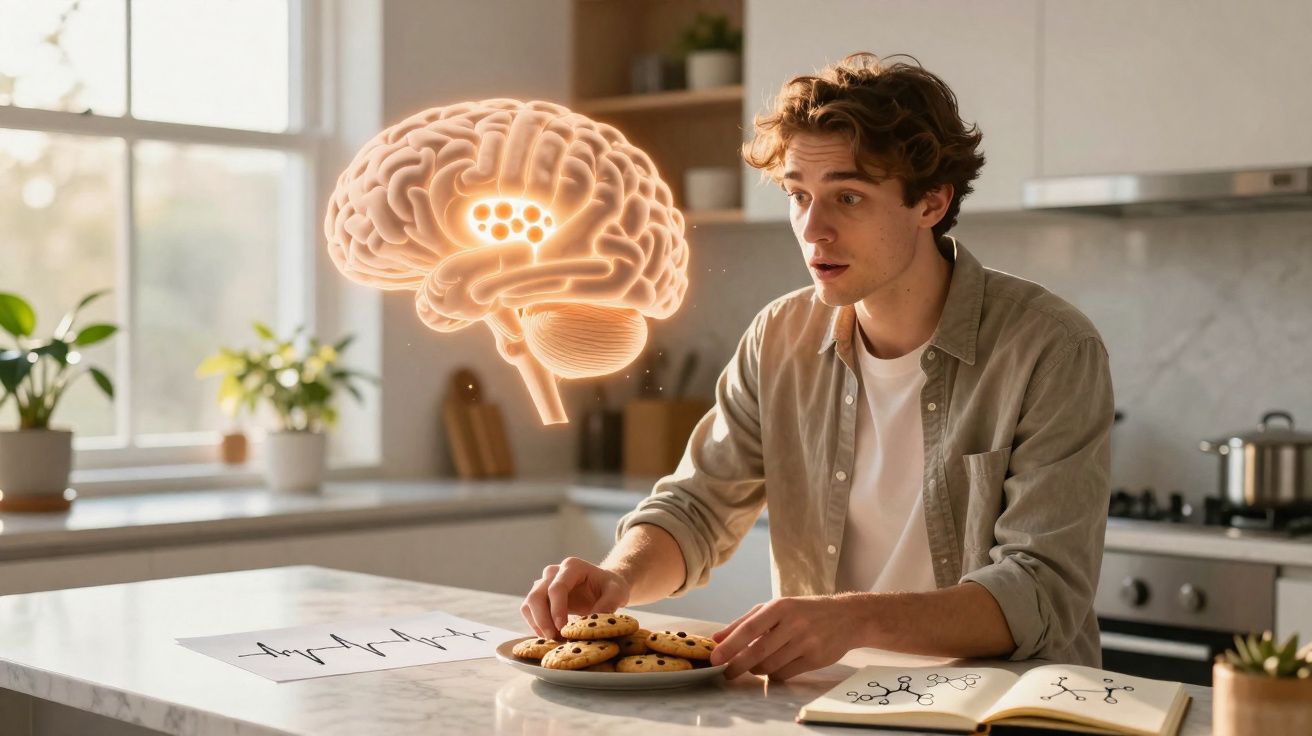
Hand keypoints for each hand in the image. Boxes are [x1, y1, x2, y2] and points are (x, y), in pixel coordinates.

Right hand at [520, 557, 630, 639]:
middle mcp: (554, 572)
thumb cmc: (610, 587)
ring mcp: (544, 583)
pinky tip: (549, 635)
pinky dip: (535, 624)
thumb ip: (608, 605)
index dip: (557, 609)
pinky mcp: (541, 596)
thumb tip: (590, 622)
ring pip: (529, 603)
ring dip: (537, 623)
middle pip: (537, 595)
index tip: (563, 628)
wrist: (604, 586)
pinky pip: (529, 610)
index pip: (557, 588)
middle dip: (543, 619)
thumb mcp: (617, 593)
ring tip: (553, 639)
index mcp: (573, 567)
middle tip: (554, 638)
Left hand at [710, 596, 865, 680]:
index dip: (730, 645)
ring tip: (754, 666)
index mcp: (780, 607)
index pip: (750, 628)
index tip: (715, 657)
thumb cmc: (804, 611)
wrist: (846, 617)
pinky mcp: (815, 659)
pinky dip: (774, 675)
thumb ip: (745, 621)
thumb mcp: (775, 608)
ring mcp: (806, 642)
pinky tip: (773, 668)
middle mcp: (794, 624)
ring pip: (771, 666)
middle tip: (726, 673)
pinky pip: (786, 674)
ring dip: (757, 670)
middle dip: (738, 665)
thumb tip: (717, 637)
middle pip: (759, 651)